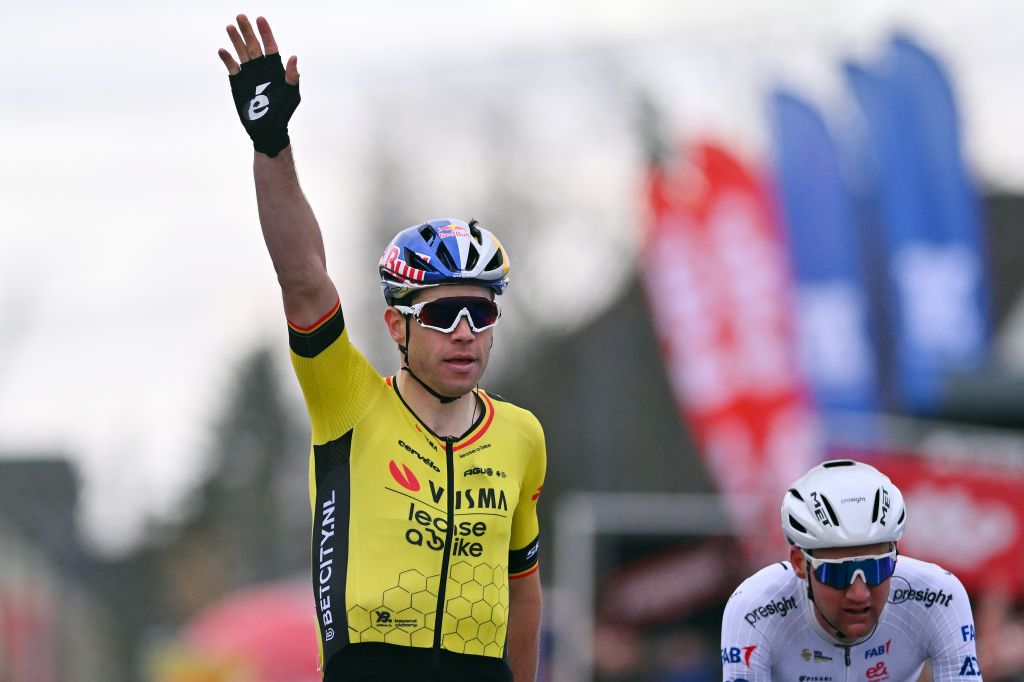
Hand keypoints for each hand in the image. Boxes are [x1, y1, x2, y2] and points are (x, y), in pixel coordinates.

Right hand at [218, 15, 300, 156]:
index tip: (260, 19)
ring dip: (236, 40)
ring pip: (242, 52)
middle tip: (241, 17)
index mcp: (275, 68)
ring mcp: (249, 74)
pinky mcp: (238, 82)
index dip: (266, 33)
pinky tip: (223, 51)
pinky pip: (232, 67)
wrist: (268, 128)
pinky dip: (228, 59)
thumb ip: (292, 76)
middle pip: (253, 45)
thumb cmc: (283, 112)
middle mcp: (261, 67)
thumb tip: (293, 58)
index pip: (270, 46)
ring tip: (230, 27)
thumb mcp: (292, 94)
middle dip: (247, 31)